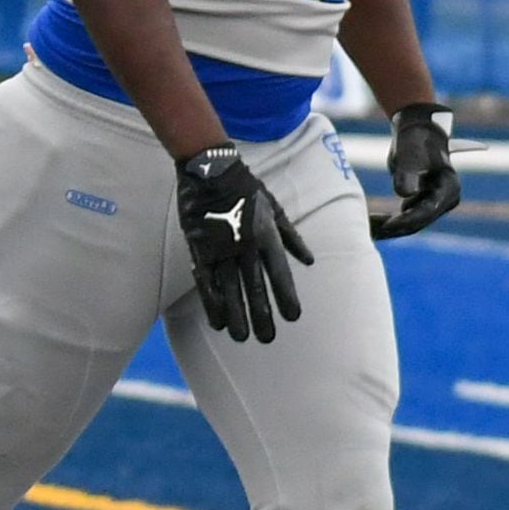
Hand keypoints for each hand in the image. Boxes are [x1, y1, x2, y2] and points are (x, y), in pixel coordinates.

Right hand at [177, 145, 312, 342]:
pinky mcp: (199, 248)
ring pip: (229, 288)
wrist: (211, 170)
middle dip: (261, 314)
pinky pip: (205, 281)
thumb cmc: (248, 189)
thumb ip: (291, 237)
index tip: (293, 317)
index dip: (286, 296)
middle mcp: (244, 245)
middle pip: (254, 286)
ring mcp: (220, 248)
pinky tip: (217, 321)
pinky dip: (211, 302)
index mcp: (266, 235)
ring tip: (242, 337)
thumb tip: (309, 261)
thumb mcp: (275, 209)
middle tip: (267, 339)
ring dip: (236, 314)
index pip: (278, 272)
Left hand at [368, 102, 461, 241]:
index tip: (386, 226)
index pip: (427, 211)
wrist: (417, 130)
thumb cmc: (415, 139)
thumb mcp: (411, 153)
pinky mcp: (420, 204)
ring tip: (364, 228)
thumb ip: (408, 173)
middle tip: (368, 232)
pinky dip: (387, 221)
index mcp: (448, 188)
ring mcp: (433, 204)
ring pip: (409, 223)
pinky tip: (369, 223)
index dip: (406, 220)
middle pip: (418, 222)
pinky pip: (403, 218)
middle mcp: (445, 200)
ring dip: (388, 227)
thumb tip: (404, 194)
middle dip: (394, 228)